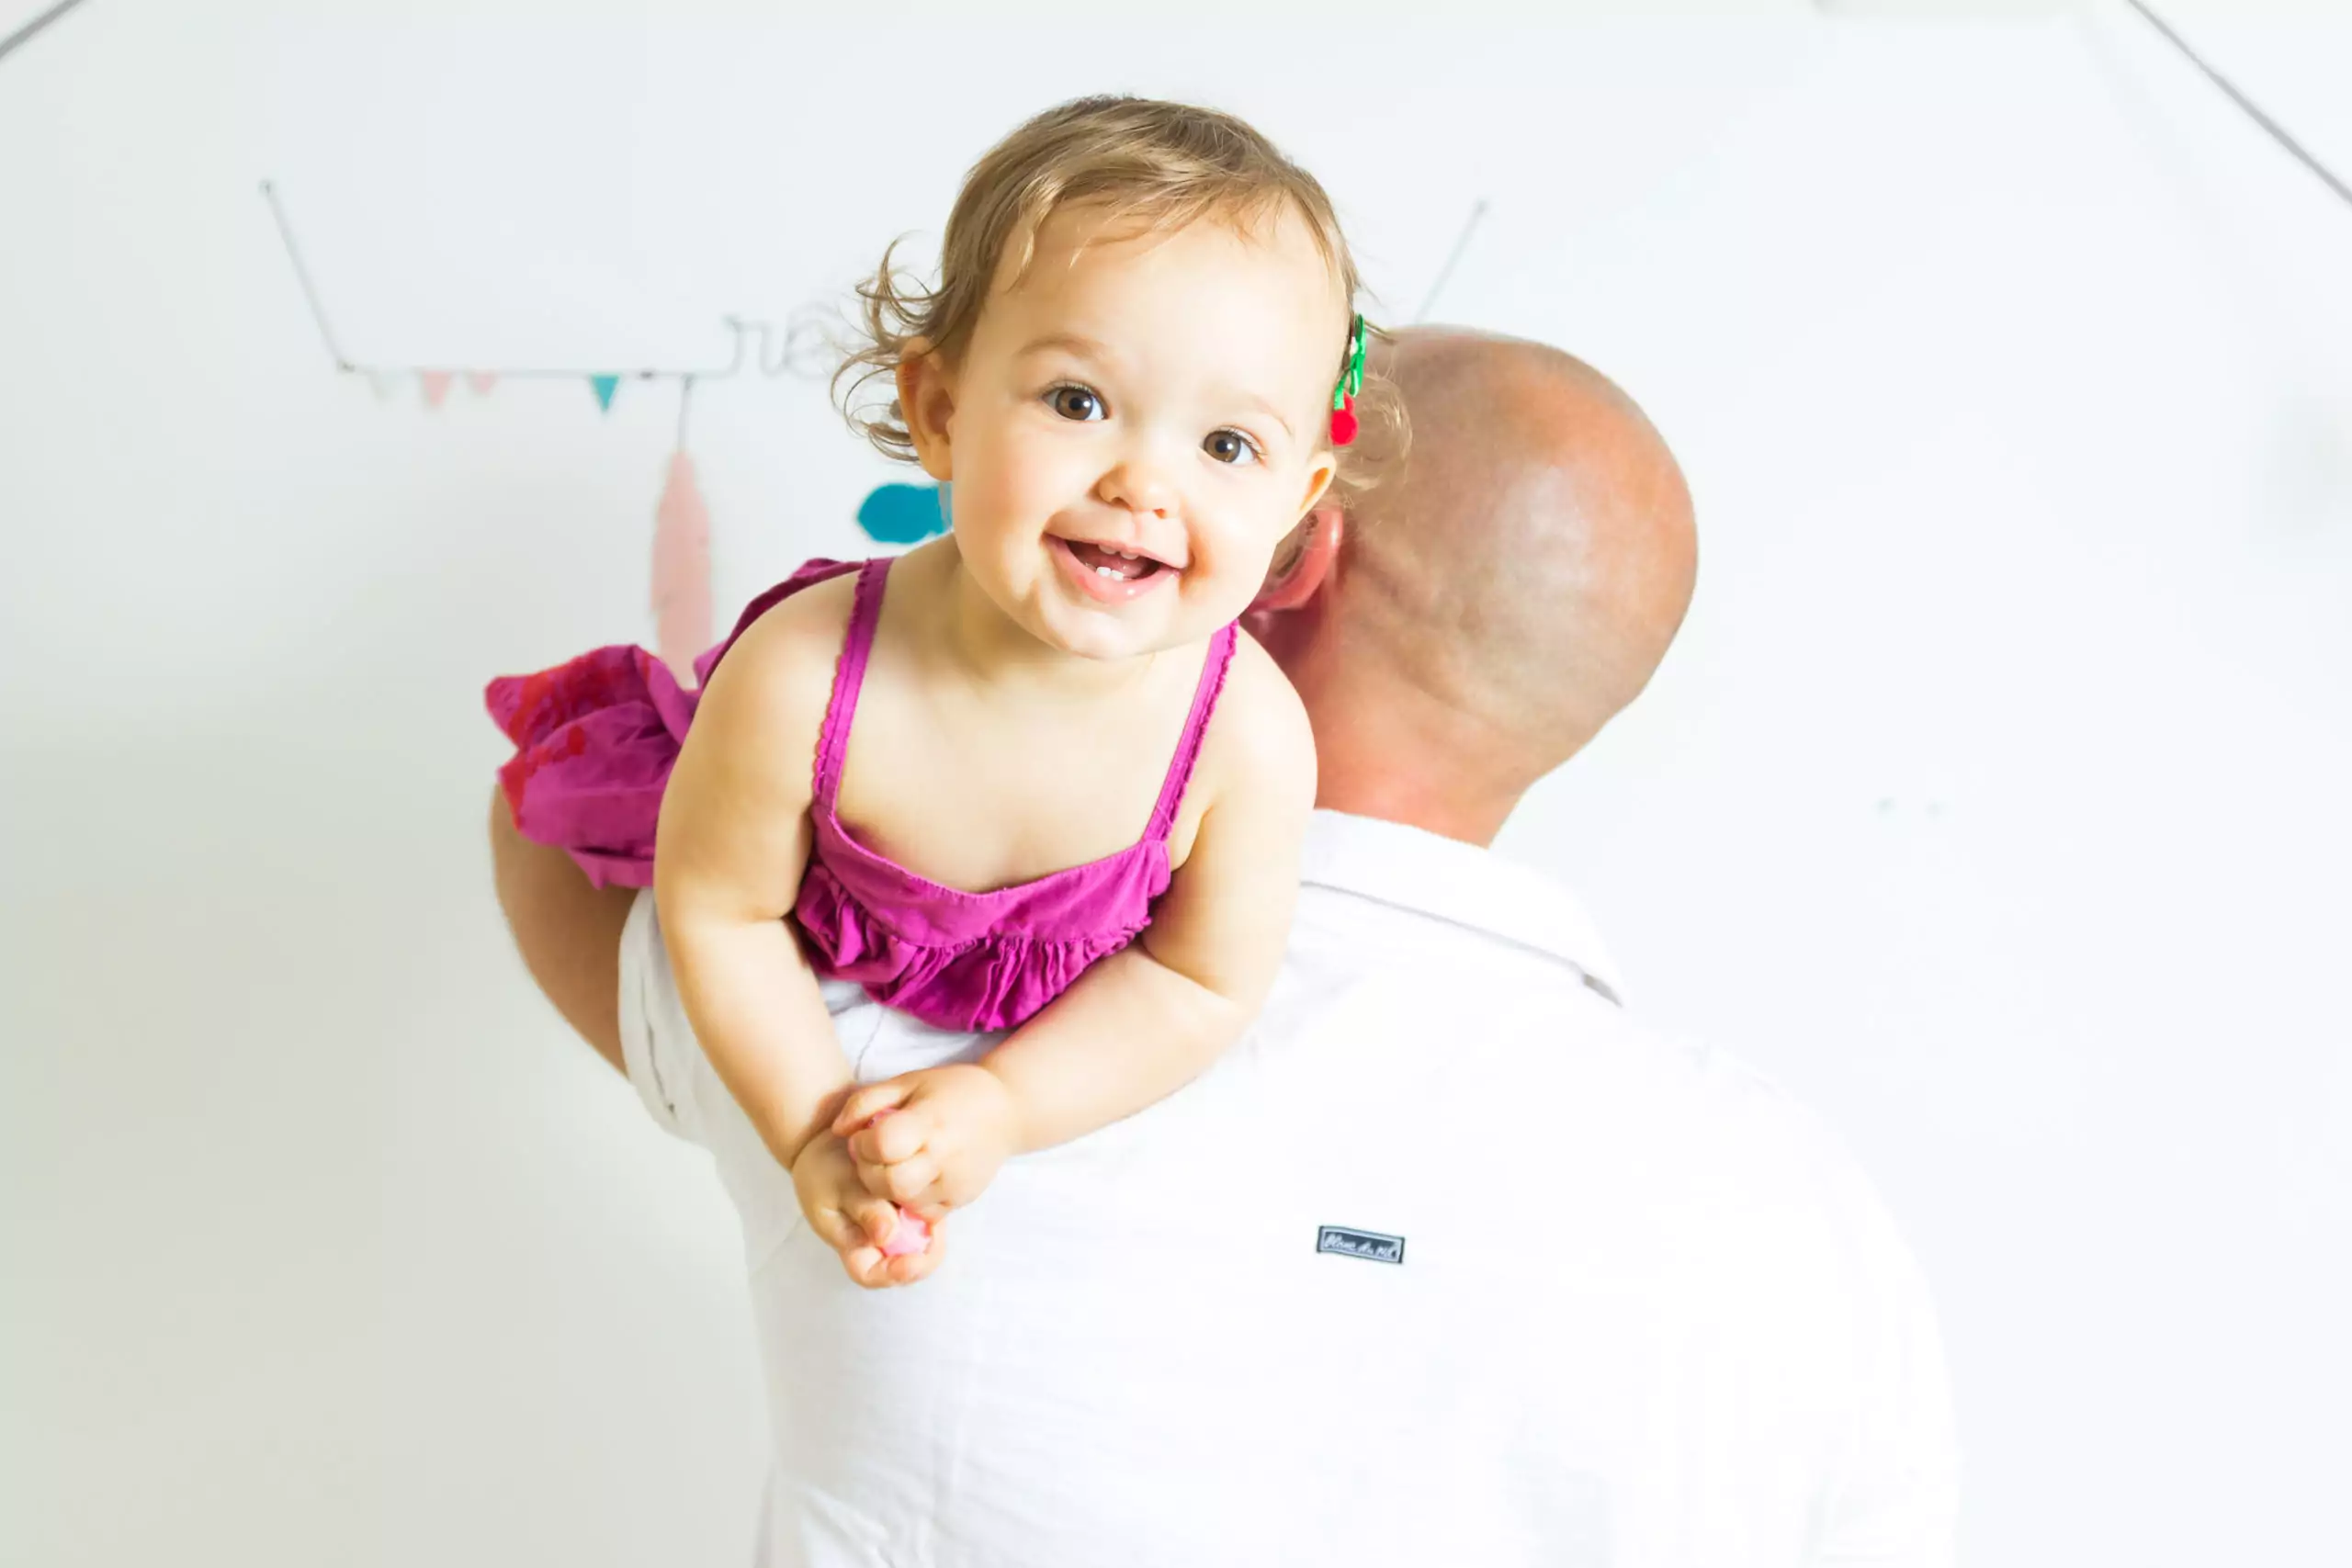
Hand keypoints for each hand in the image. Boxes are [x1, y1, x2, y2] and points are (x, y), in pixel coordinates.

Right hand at [789, 1129, 944, 1287]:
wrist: (826, 1145)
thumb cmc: (827, 1170)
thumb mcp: (840, 1187)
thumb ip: (864, 1210)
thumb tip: (887, 1235)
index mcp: (851, 1245)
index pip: (871, 1275)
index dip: (895, 1274)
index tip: (915, 1261)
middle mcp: (873, 1243)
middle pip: (903, 1266)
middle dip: (925, 1255)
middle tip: (936, 1231)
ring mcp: (891, 1227)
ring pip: (918, 1245)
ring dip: (932, 1234)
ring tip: (934, 1213)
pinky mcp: (905, 1209)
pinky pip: (923, 1221)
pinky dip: (930, 1213)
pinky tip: (932, 1196)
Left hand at [833, 1064, 1021, 1214]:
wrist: (1008, 1110)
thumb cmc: (953, 1090)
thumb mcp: (908, 1081)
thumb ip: (866, 1101)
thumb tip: (837, 1131)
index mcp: (931, 1121)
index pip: (884, 1145)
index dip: (863, 1144)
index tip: (865, 1135)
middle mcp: (946, 1156)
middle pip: (890, 1183)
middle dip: (869, 1172)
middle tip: (871, 1156)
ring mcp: (956, 1182)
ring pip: (904, 1203)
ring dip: (886, 1188)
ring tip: (892, 1164)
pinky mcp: (962, 1199)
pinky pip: (922, 1212)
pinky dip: (908, 1199)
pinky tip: (912, 1176)